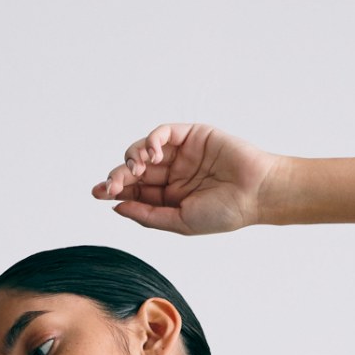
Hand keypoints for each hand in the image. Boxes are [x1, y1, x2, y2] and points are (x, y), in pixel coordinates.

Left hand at [91, 122, 280, 236]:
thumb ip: (148, 215)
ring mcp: (181, 153)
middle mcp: (172, 174)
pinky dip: (152, 140)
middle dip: (119, 176)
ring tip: (137, 169)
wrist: (256, 193)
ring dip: (133, 158)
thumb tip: (117, 207)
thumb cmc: (224, 213)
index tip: (98, 193)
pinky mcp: (191, 135)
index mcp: (169, 197)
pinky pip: (163, 133)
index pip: (135, 191)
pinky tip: (152, 154)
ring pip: (144, 150)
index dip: (114, 190)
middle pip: (135, 170)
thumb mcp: (180, 221)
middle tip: (111, 185)